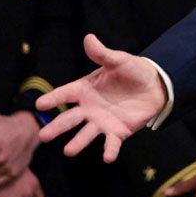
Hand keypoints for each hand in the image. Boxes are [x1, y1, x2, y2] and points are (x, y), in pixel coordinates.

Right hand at [36, 34, 166, 161]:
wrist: (155, 85)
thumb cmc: (132, 71)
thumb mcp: (118, 60)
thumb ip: (102, 54)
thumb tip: (89, 38)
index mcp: (84, 90)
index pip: (65, 94)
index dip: (54, 99)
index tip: (40, 105)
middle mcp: (88, 109)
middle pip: (69, 119)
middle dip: (57, 127)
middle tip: (43, 136)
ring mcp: (101, 122)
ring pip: (86, 134)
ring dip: (78, 143)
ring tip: (68, 151)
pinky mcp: (118, 132)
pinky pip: (111, 143)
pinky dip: (109, 150)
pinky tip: (107, 158)